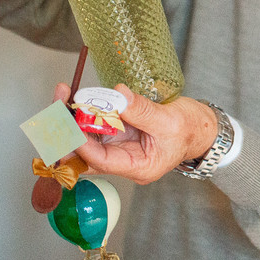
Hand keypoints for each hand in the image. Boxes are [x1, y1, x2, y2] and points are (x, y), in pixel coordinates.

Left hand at [54, 83, 218, 183]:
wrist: (201, 128)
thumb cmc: (190, 131)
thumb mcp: (169, 121)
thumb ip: (141, 111)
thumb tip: (118, 95)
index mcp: (137, 167)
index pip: (101, 160)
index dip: (82, 142)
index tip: (73, 121)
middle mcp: (122, 160)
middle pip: (83, 153)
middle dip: (66, 129)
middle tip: (59, 101)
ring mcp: (117, 145)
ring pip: (82, 138)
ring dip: (68, 117)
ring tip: (63, 93)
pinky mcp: (116, 132)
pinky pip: (91, 125)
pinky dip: (80, 111)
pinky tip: (72, 96)